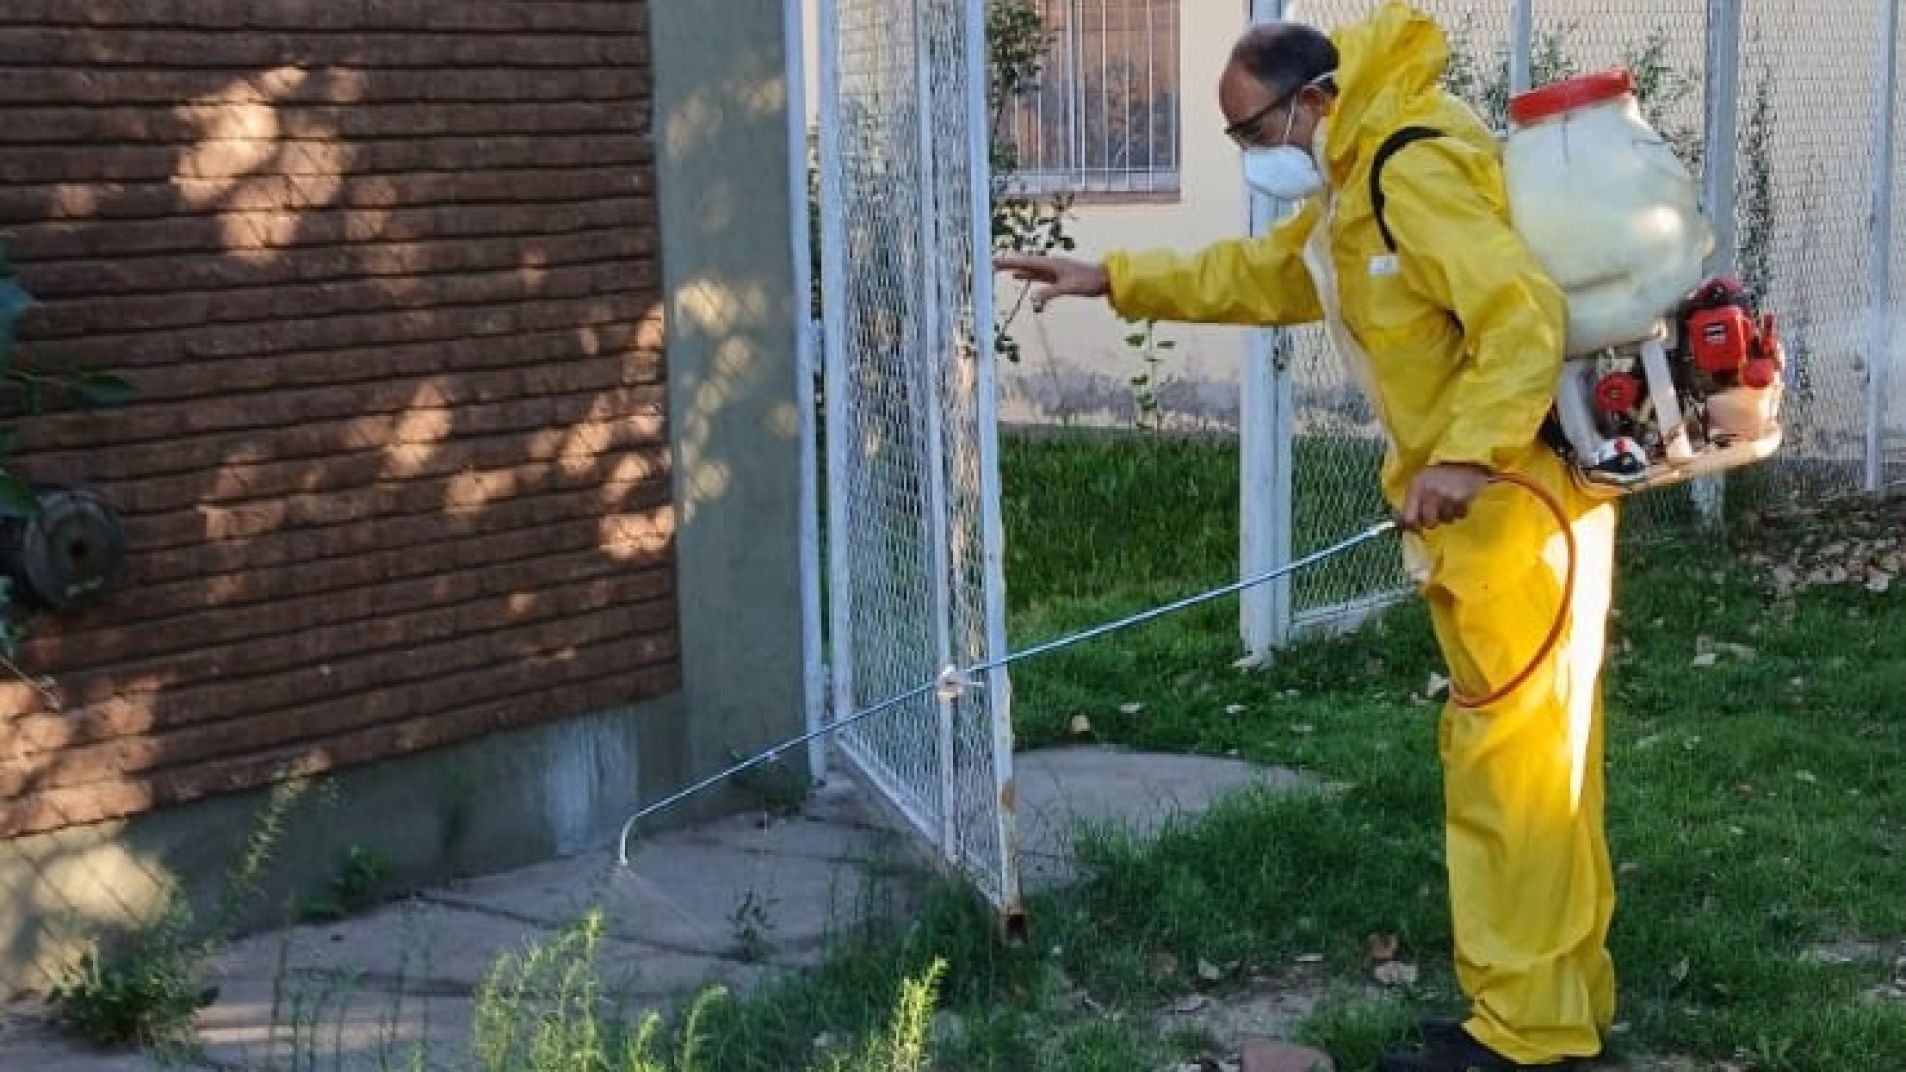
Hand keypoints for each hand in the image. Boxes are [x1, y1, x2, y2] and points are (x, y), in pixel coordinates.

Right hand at [995, 253, 1109, 311]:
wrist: (1104, 279)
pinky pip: (1036, 275)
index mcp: (1051, 263)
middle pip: (1024, 263)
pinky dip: (1025, 275)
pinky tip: (1018, 276)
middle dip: (1007, 263)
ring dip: (1014, 268)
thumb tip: (1034, 299)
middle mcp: (1049, 264)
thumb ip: (1051, 293)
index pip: (1026, 262)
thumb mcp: (1069, 288)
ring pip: (1028, 269)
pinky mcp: (1055, 277)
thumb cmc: (1088, 281)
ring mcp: (1051, 270)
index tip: (995, 261)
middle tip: (990, 263)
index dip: (1010, 262)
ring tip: (999, 268)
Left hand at [1402, 464, 1490, 530]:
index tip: (1417, 529)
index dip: (1413, 527)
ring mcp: (1448, 495)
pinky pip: (1460, 516)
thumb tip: (1405, 526)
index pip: (1409, 518)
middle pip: (1429, 523)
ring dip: (1448, 515)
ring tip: (1449, 501)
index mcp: (1416, 486)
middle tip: (1437, 512)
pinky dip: (1460, 511)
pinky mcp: (1463, 498)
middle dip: (1433, 521)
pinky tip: (1459, 499)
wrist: (1464, 459)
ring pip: (1446, 520)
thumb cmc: (1437, 475)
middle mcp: (1430, 492)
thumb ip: (1411, 503)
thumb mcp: (1420, 483)